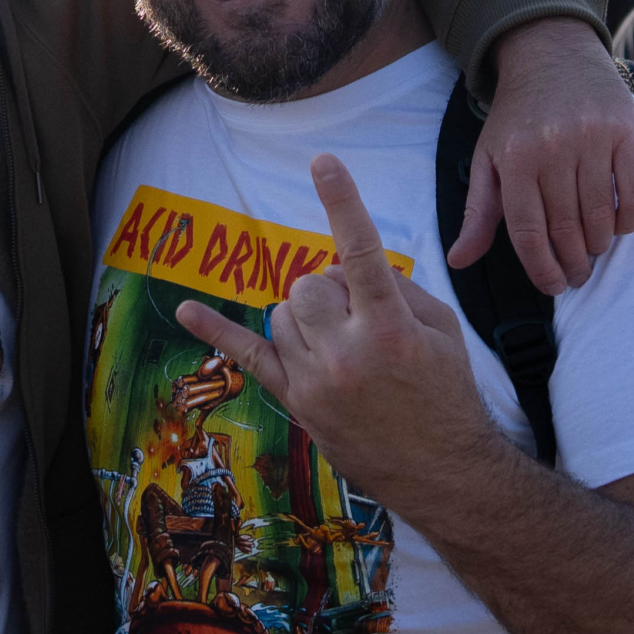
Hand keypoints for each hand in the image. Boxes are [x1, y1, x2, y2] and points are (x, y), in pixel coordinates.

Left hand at [176, 154, 492, 509]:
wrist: (443, 471)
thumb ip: (399, 288)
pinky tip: (185, 310)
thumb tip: (357, 266)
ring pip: (282, 312)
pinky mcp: (296, 401)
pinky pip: (247, 357)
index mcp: (390, 327)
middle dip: (331, 289)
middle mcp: (346, 351)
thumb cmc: (447, 395)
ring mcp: (315, 379)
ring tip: (343, 343)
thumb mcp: (444, 331)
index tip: (322, 162)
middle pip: (309, 283)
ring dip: (307, 314)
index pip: (360, 251)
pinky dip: (215, 331)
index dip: (341, 202)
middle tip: (361, 317)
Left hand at [451, 17, 633, 293]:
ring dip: (599, 245)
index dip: (542, 268)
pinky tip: (619, 228)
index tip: (552, 286)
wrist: (551, 54)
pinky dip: (629, 219)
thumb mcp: (487, 158)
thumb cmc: (517, 116)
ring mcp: (592, 138)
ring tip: (594, 253)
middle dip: (572, 263)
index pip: (528, 232)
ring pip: (600, 215)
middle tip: (576, 277)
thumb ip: (477, 212)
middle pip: (566, 228)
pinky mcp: (625, 131)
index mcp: (514, 160)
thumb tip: (458, 261)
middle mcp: (553, 149)